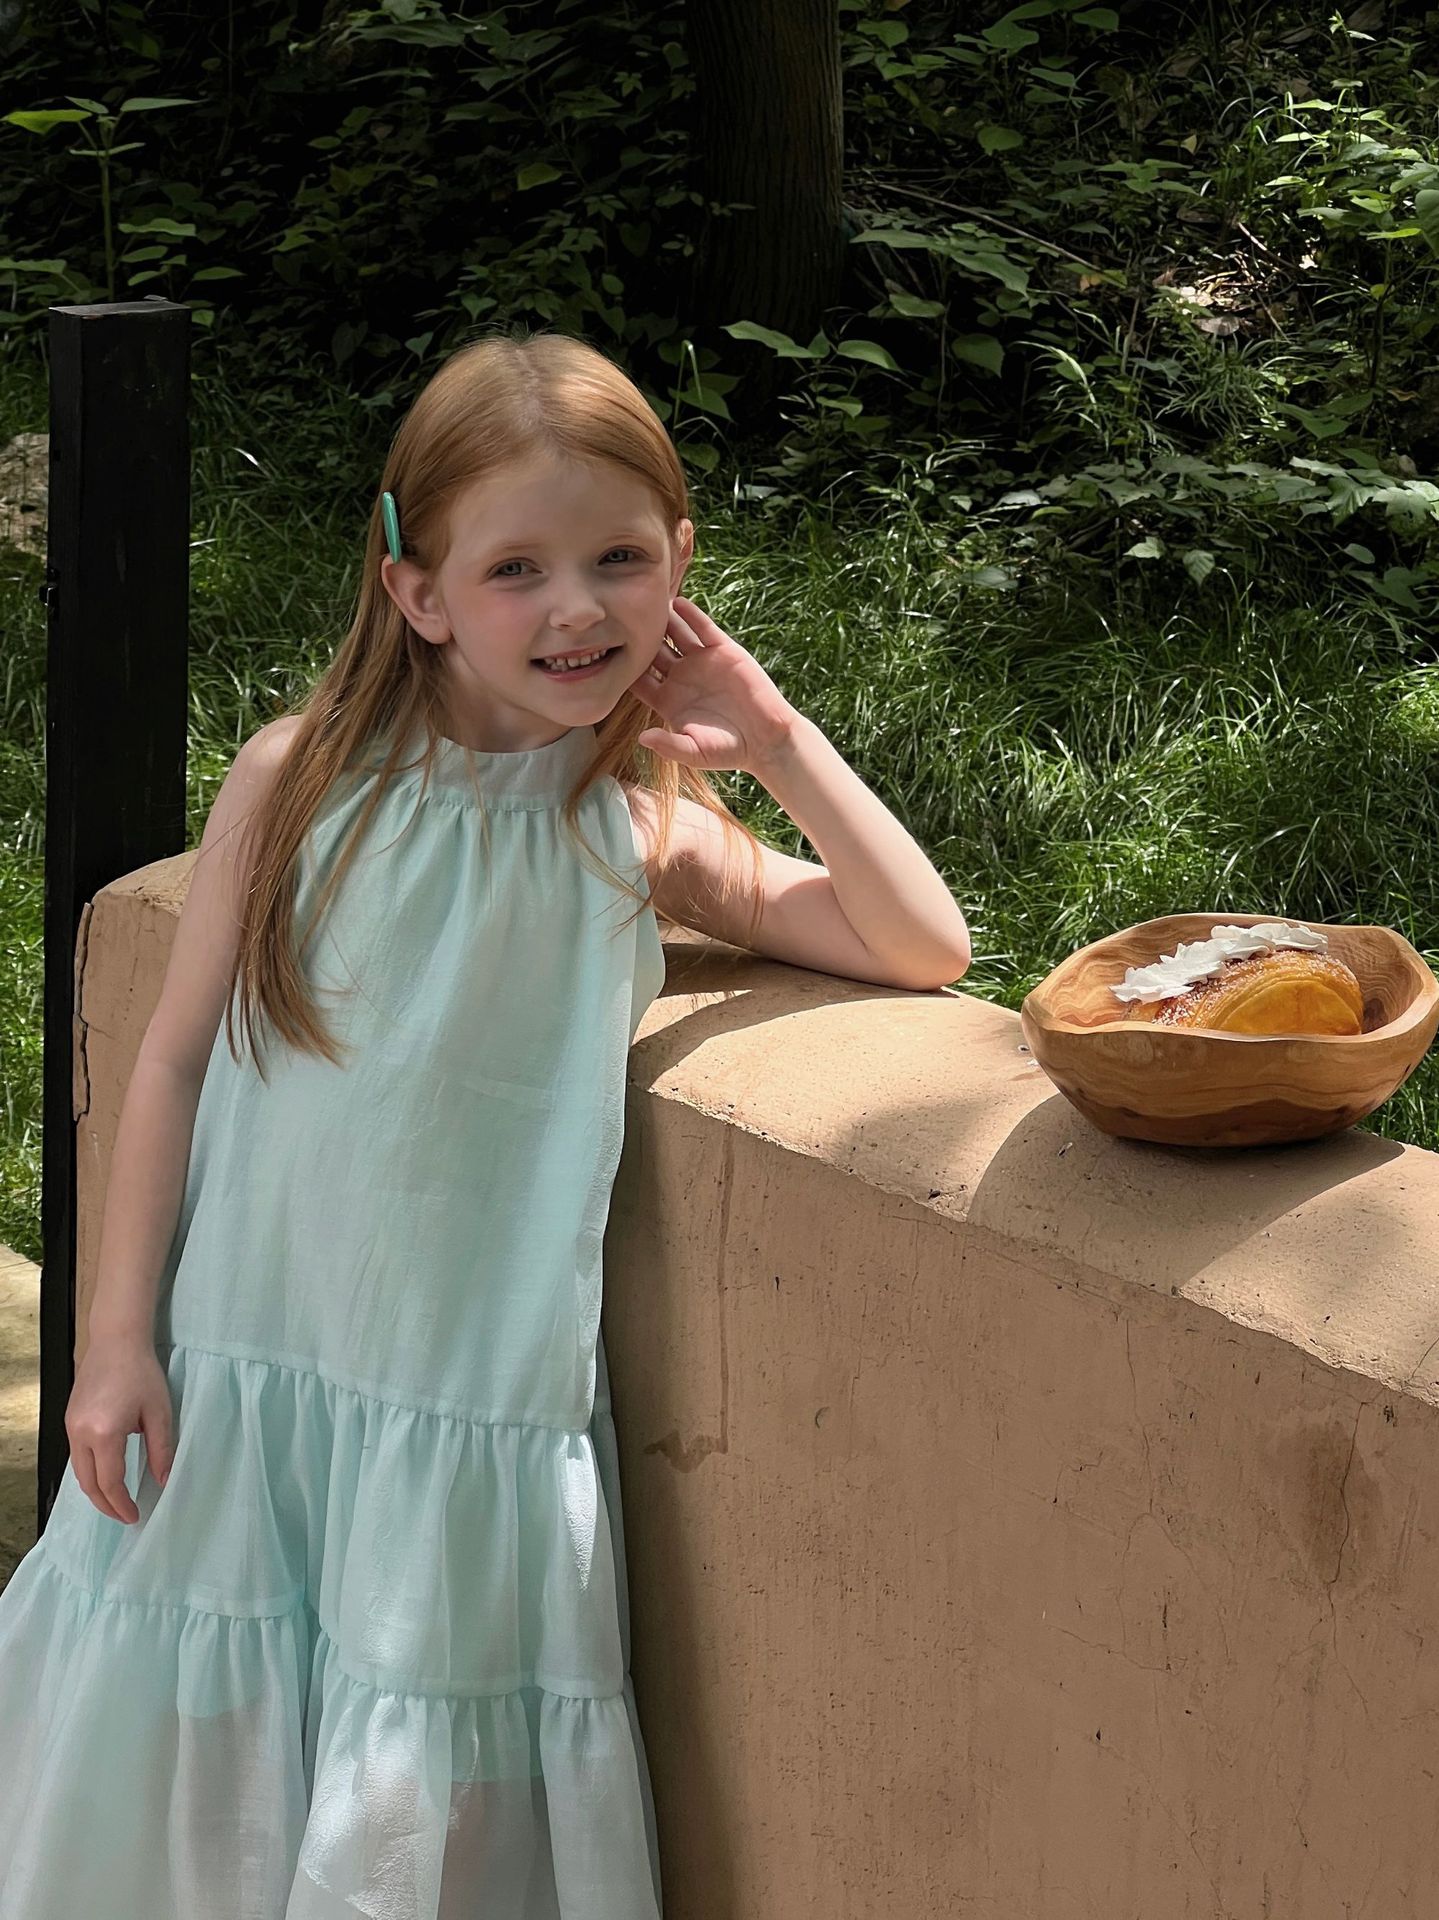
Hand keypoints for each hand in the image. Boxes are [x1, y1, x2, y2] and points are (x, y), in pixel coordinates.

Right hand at [65, 1331, 174, 1523]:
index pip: (110, 1482)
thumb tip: (164, 1481)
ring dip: (96, 1490)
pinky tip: (106, 1474)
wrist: (116, 1341)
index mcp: (105, 1433)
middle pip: (88, 1483)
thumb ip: (162, 1450)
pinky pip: (77, 1455)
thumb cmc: (142, 1372)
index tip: (135, 1516)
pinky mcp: (69, 1419)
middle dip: (105, 1505)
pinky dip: (90, 1471)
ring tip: (116, 1500)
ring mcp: (71, 1426)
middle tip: (124, 1516)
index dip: (122, 1504)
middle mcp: (81, 1433)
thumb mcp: (159, 1412)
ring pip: (78, 1471)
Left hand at [635, 595, 800, 774]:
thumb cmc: (728, 750)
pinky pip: (702, 628)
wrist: (766, 738)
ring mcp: (701, 662)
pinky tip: (678, 602)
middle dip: (637, 637)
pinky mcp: (723, 651)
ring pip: (674, 634)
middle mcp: (680, 678)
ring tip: (645, 601)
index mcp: (667, 701)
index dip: (624, 668)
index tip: (607, 655)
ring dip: (661, 620)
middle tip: (619, 619)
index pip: (638, 679)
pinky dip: (691, 615)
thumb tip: (642, 739)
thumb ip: (669, 745)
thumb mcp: (695, 752)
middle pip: (651, 651)